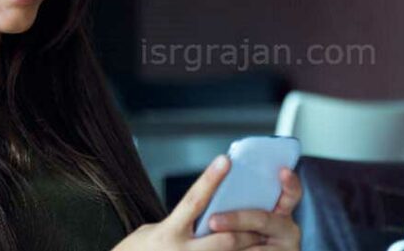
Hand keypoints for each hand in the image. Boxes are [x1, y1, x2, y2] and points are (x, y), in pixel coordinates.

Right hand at [112, 156, 302, 250]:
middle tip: (263, 219)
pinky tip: (247, 250)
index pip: (194, 200)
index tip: (225, 160)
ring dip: (248, 249)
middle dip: (245, 230)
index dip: (211, 179)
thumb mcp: (156, 230)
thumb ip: (182, 221)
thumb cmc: (140, 250)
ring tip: (262, 239)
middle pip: (223, 238)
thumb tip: (207, 207)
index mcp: (168, 232)